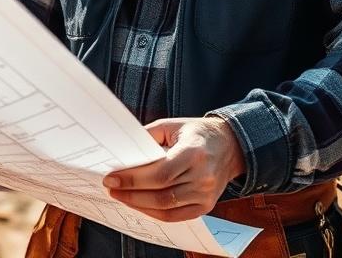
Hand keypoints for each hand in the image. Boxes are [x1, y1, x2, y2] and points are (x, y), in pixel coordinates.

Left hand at [102, 116, 245, 221]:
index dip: (133, 179)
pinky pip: (175, 216)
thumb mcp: (172, 125)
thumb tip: (123, 151)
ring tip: (121, 196)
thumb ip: (148, 136)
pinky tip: (140, 204)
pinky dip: (154, 212)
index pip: (160, 173)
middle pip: (160, 193)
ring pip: (166, 208)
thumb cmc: (198, 133)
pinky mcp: (205, 206)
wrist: (230, 146)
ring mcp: (206, 195)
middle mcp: (202, 177)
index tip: (112, 178)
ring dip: (139, 204)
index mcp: (194, 152)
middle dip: (131, 192)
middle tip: (111, 187)